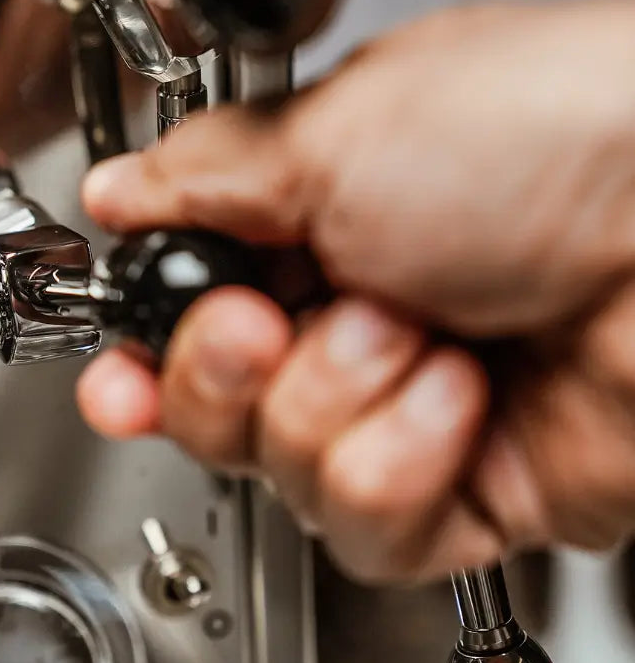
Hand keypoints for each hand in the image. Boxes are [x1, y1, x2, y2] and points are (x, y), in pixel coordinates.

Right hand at [76, 0, 634, 582]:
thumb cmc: (544, 137)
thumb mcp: (336, 132)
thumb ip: (202, 178)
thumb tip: (120, 192)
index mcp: (311, 242)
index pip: (191, 330)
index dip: (144, 369)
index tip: (117, 383)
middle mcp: (351, 336)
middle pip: (217, 419)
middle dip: (228, 373)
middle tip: (270, 320)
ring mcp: (404, 422)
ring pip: (284, 478)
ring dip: (336, 401)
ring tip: (413, 333)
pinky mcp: (459, 499)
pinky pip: (367, 531)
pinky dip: (399, 462)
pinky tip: (458, 399)